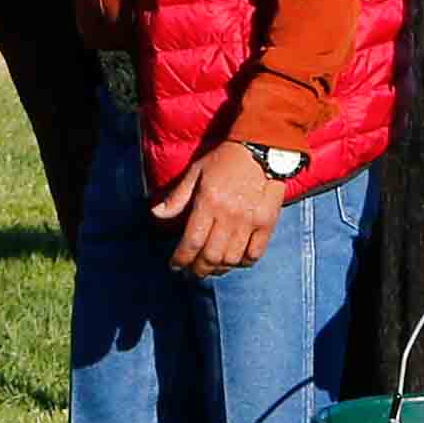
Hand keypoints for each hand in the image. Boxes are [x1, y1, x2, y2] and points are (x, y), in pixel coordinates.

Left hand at [152, 144, 284, 276]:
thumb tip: (156, 214)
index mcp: (208, 203)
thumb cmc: (224, 160)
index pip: (191, 241)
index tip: (174, 266)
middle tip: (192, 272)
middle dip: (199, 269)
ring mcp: (249, 222)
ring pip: (232, 258)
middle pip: (211, 256)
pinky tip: (235, 261)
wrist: (261, 150)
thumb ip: (177, 197)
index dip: (181, 259)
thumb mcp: (195, 173)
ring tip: (211, 268)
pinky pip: (255, 253)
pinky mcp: (267, 223)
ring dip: (219, 268)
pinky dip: (243, 262)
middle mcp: (229, 216)